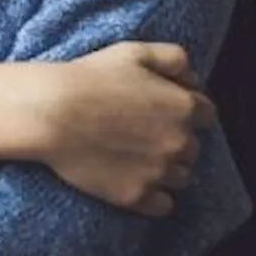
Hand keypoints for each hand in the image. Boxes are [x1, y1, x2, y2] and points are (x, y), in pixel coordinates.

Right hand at [33, 42, 214, 217]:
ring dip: (165, 167)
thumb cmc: (88, 77)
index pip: (205, 114)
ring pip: (181, 177)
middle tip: (140, 130)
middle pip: (193, 147)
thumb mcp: (132, 51)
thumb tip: (192, 77)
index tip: (159, 108)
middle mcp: (180, 143)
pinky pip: (163, 205)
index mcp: (183, 106)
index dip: (182, 109)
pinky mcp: (138, 196)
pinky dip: (154, 196)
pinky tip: (132, 178)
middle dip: (173, 139)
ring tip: (133, 155)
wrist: (49, 111)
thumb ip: (172, 57)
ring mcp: (160, 172)